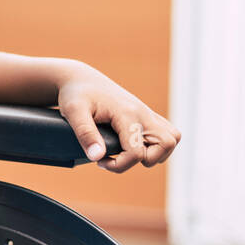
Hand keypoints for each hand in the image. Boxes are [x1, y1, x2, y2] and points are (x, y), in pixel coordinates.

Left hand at [57, 63, 181, 172]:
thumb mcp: (73, 111)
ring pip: (171, 139)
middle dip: (144, 160)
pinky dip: (156, 144)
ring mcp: (147, 113)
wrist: (81, 79)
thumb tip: (97, 157)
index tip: (99, 160)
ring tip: (128, 151)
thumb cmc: (76, 94)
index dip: (119, 165)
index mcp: (127, 113)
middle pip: (166, 144)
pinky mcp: (146, 114)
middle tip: (119, 156)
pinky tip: (132, 144)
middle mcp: (142, 112)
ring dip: (155, 153)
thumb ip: (85, 134)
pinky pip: (166, 132)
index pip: (137, 152)